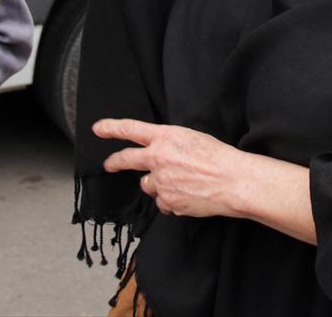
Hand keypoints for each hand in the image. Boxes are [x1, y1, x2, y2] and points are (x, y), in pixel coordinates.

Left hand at [95, 118, 249, 217]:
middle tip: (109, 164)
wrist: (233, 181)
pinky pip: (162, 202)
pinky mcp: (167, 201)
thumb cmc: (218, 157)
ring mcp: (161, 181)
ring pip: (147, 184)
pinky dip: (171, 200)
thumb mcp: (190, 138)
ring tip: (180, 182)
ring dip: (157, 184)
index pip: (130, 129)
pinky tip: (187, 195)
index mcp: (165, 137)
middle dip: (114, 162)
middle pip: (126, 159)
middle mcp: (158, 158)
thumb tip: (158, 154)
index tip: (98, 128)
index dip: (111, 128)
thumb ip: (168, 144)